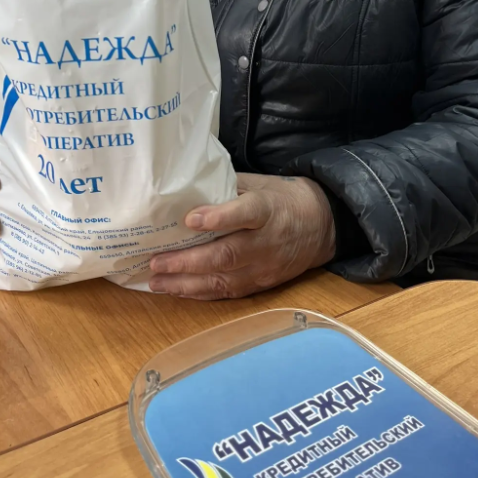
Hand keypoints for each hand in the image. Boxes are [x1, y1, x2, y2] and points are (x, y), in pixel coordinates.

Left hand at [149, 173, 335, 299]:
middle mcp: (266, 242)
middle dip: (188, 261)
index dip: (218, 218)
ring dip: (186, 283)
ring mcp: (264, 268)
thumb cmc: (281, 199)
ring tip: (156, 281)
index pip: (245, 213)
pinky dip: (200, 293)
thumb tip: (186, 191)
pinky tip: (176, 289)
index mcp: (268, 209)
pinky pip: (227, 292)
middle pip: (227, 254)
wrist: (321, 225)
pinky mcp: (261, 285)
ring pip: (224, 280)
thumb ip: (227, 188)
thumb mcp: (259, 184)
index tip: (190, 219)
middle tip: (157, 261)